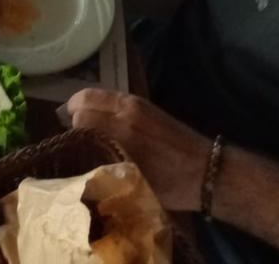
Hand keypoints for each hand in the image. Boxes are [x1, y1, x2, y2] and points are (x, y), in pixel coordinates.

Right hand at [66, 91, 210, 211]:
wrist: (206, 170)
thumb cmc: (171, 185)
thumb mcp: (135, 184)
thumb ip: (106, 169)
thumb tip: (80, 164)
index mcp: (123, 131)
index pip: (81, 117)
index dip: (72, 132)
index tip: (72, 148)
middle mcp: (126, 110)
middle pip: (85, 99)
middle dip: (74, 114)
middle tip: (74, 135)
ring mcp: (135, 102)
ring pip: (97, 94)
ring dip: (86, 107)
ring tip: (85, 128)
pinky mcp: (143, 102)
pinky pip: (111, 96)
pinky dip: (100, 104)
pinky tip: (103, 122)